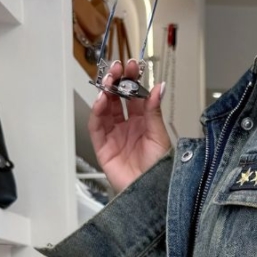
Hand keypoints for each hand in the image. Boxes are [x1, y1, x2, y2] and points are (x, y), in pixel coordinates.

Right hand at [88, 59, 170, 194]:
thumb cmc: (160, 170)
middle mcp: (127, 127)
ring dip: (105, 91)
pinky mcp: (103, 147)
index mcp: (143, 123)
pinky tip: (101, 99)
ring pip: (105, 108)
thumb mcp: (159, 136)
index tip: (134, 66)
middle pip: (117, 98)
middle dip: (117, 81)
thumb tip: (158, 87)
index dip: (133, 80)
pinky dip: (96, 111)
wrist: (151, 191)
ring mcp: (114, 135)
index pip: (134, 96)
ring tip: (110, 78)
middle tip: (119, 67)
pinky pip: (96, 126)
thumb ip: (154, 111)